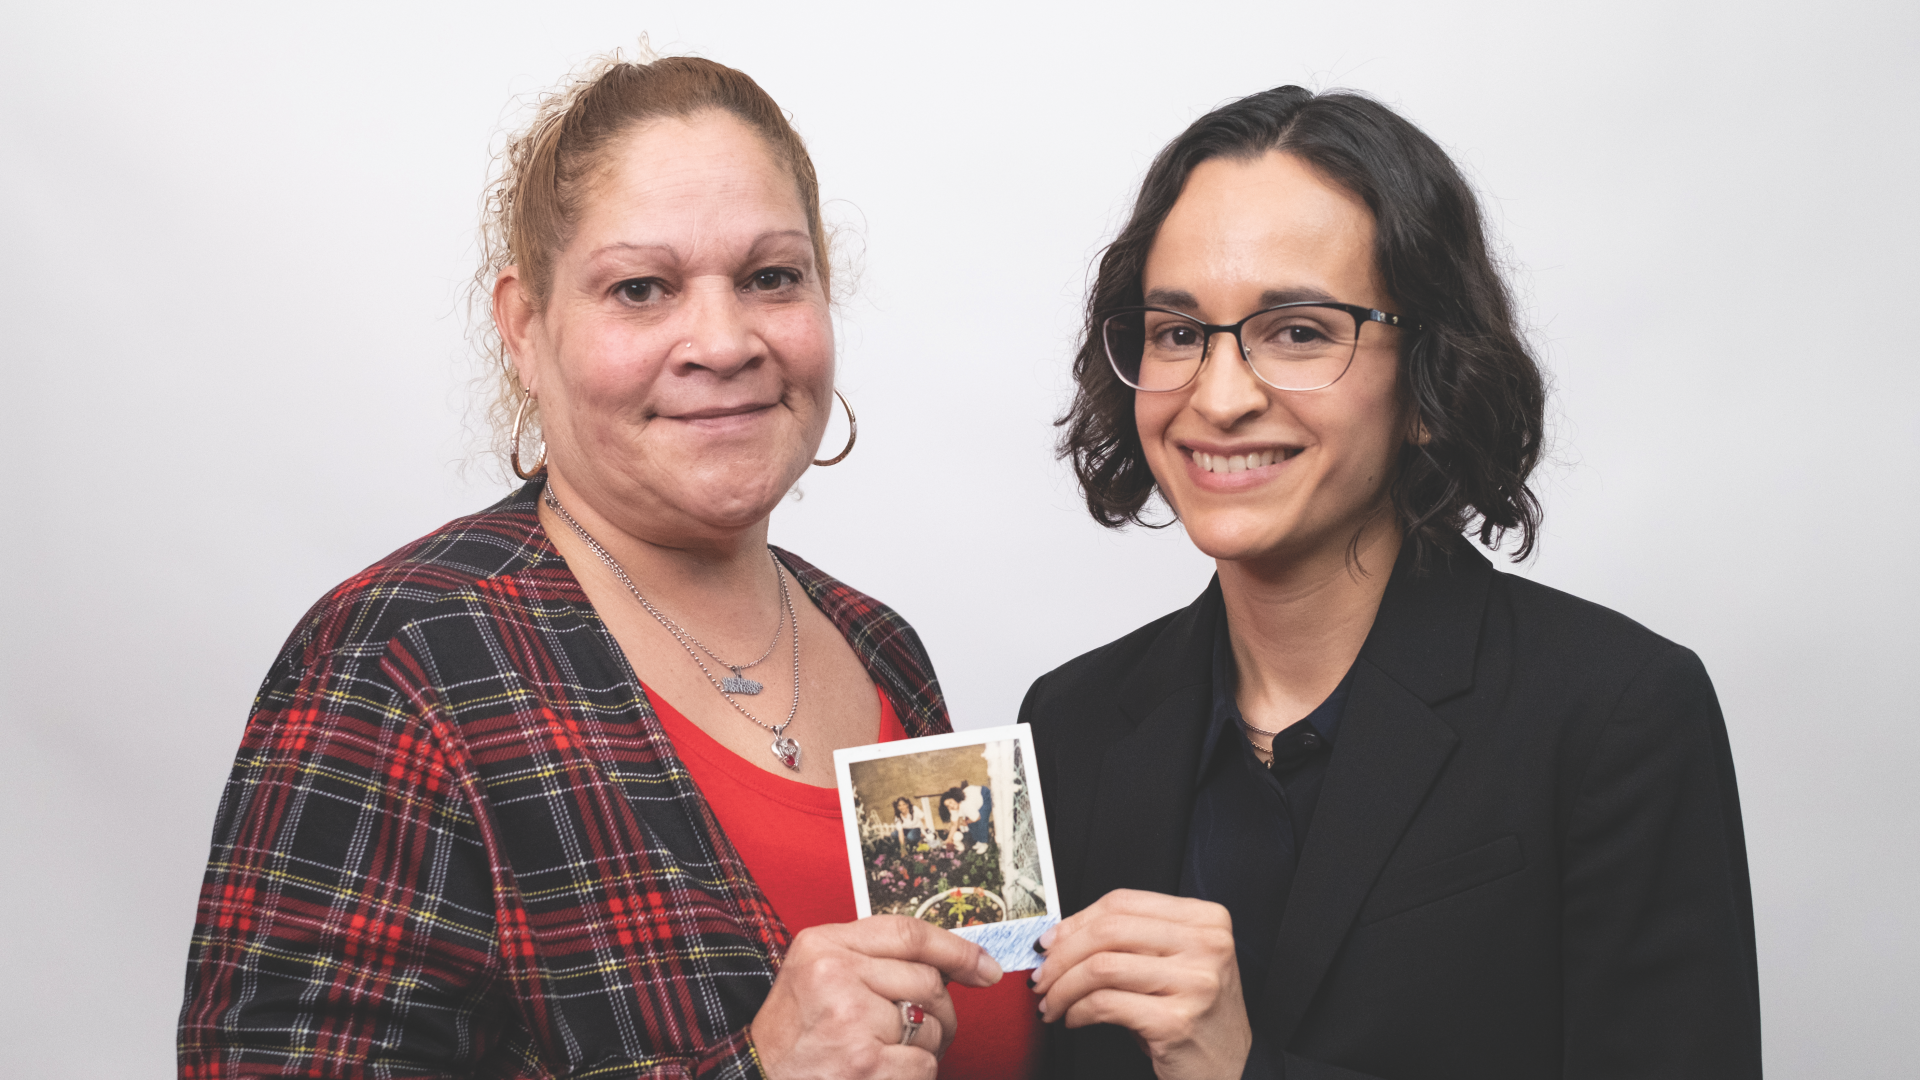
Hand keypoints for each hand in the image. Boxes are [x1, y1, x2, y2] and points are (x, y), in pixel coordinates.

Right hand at [751, 914, 1002, 1079]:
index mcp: (822, 945)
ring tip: (888, 1056)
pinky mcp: (866, 1063)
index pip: (908, 933)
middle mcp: (835, 975)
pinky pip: (923, 1064)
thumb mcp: (815, 977)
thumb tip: (951, 963)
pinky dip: (912, 1075)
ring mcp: (851, 1020)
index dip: (957, 949)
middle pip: (928, 982)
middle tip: (923, 1032)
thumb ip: (869, 960)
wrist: (756, 1078)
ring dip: (923, 1049)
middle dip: (940, 1012)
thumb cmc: (791, 1038)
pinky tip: (882, 1075)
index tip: (985, 967)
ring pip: (931, 1027)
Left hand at [1030, 890, 1249, 1079]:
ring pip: (1101, 967)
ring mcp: (1195, 983)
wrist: (1230, 1068)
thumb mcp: (1173, 964)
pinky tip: (1072, 1019)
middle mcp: (1207, 945)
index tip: (1050, 941)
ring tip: (1052, 1003)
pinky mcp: (1177, 1022)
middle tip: (1042, 976)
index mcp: (1206, 919)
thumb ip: (1131, 940)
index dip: (1076, 921)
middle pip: (1109, 931)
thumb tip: (1060, 935)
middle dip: (1062, 955)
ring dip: (1063, 987)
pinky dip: (1077, 1012)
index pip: (1123, 902)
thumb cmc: (1193, 1015)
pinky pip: (1106, 1005)